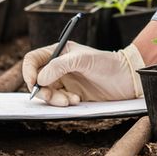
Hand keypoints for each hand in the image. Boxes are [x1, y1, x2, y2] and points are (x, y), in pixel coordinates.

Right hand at [22, 42, 144, 105]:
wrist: (128, 79)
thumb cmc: (108, 63)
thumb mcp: (83, 60)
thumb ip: (59, 66)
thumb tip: (40, 79)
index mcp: (58, 52)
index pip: (33, 60)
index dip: (28, 72)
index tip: (33, 84)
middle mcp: (58, 66)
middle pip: (37, 80)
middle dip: (43, 90)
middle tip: (53, 97)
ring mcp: (65, 81)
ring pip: (47, 93)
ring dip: (55, 99)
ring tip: (71, 101)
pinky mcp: (72, 94)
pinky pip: (59, 101)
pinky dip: (64, 103)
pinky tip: (77, 101)